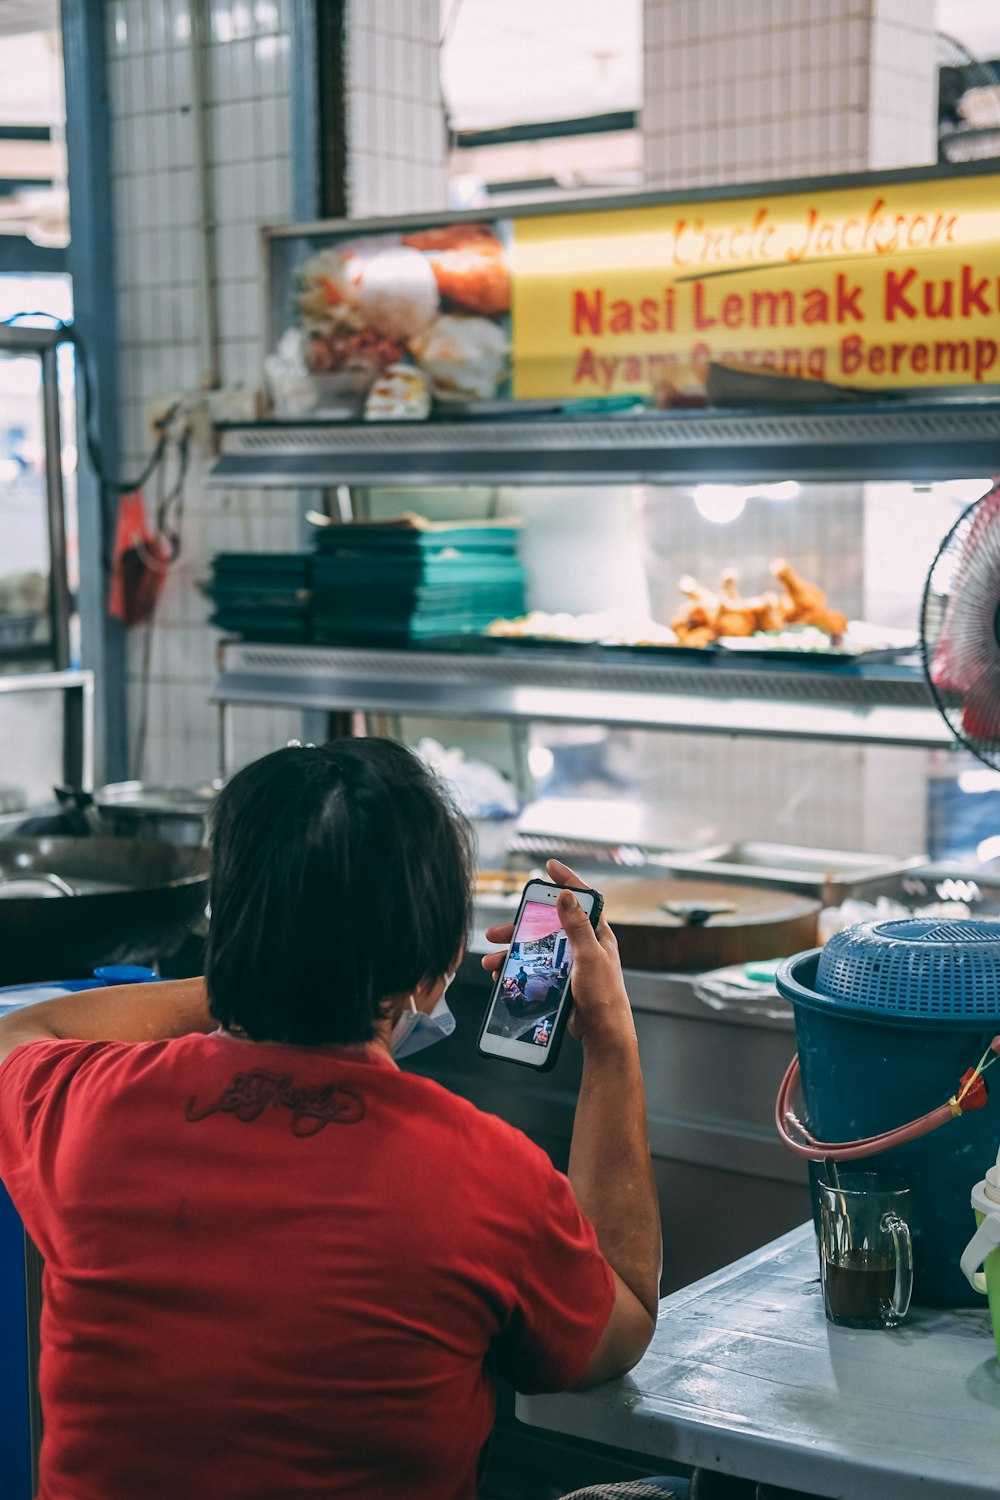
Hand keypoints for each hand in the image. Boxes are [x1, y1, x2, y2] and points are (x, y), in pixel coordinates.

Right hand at [481, 859, 634, 1049]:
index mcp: (596, 934)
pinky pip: (535, 968)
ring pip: (536, 948)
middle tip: (497, 931)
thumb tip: (566, 895)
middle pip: (547, 925)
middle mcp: (583, 945)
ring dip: (513, 952)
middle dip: (520, 926)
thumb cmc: (604, 995)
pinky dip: (518, 969)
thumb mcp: (589, 956)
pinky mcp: (561, 980)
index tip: (549, 866)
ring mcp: (571, 963)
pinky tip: (503, 974)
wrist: (602, 1033)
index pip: (582, 898)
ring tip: (493, 959)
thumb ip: (577, 926)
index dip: (566, 880)